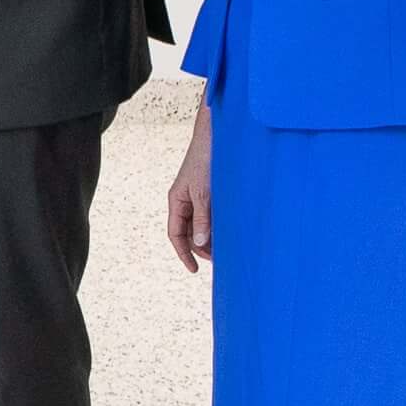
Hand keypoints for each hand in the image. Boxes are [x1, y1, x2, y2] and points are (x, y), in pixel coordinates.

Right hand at [167, 101, 213, 273]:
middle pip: (188, 233)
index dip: (183, 253)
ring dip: (211, 237)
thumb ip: (201, 218)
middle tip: (219, 259)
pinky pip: (210, 215)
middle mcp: (185, 201)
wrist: (215, 136)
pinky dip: (217, 225)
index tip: (194, 269)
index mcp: (176, 201)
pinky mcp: (209, 193)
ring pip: (200, 225)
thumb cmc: (205, 160)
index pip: (175, 234)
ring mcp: (197, 197)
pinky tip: (229, 231)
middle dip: (201, 247)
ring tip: (227, 247)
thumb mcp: (203, 193)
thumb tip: (199, 242)